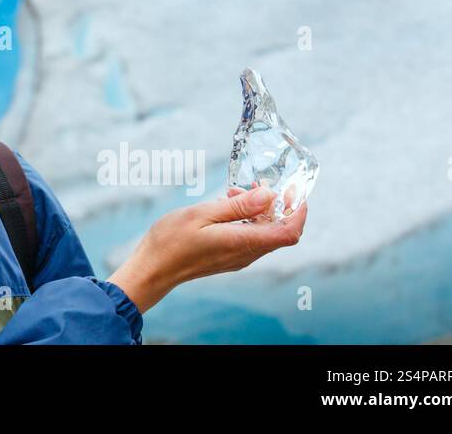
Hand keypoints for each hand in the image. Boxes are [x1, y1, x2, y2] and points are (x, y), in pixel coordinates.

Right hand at [107, 181, 307, 313]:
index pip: (289, 232)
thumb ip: (238, 206)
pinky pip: (250, 237)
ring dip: (257, 210)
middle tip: (254, 183)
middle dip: (274, 204)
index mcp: (243, 242)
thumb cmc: (171, 240)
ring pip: (264, 233)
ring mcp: (238, 258)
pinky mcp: (229, 257)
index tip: (293, 190)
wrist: (153, 268)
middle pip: (279, 231)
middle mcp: (246, 254)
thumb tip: (269, 196)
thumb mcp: (202, 214)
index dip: (298, 211)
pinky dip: (246, 219)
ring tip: (232, 192)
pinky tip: (225, 207)